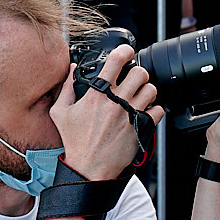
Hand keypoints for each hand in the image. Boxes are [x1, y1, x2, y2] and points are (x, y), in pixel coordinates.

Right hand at [53, 43, 160, 181]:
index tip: (127, 52)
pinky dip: (155, 109)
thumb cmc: (75, 142)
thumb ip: (65, 88)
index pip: (116, 61)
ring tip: (140, 96)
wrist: (89, 168)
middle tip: (134, 80)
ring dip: (147, 90)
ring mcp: (130, 115)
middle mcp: (116, 102)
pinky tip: (145, 112)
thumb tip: (70, 69)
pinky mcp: (140, 128)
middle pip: (140, 73)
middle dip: (139, 73)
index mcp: (97, 95)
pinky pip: (158, 110)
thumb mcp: (61, 112)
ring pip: (151, 90)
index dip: (125, 51)